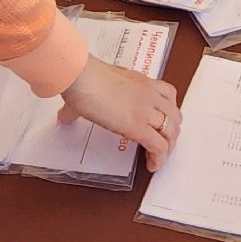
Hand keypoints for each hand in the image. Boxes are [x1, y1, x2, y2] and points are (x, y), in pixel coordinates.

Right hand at [58, 56, 180, 171]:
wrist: (82, 76)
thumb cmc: (84, 77)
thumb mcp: (92, 87)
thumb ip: (84, 101)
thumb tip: (64, 114)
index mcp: (141, 82)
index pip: (168, 94)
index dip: (169, 112)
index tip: (161, 124)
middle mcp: (149, 94)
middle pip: (175, 115)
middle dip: (172, 132)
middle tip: (162, 144)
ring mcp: (145, 110)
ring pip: (171, 131)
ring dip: (168, 147)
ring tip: (158, 158)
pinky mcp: (137, 126)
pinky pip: (158, 146)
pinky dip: (159, 158)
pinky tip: (152, 165)